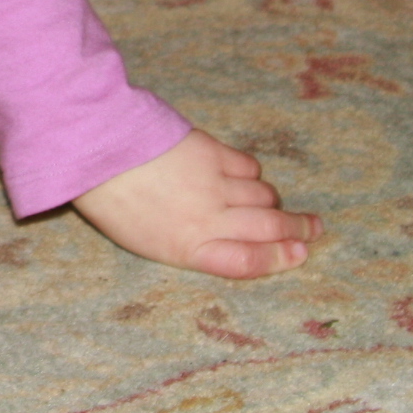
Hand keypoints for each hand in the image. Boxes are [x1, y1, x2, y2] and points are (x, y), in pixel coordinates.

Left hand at [72, 127, 320, 279]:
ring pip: (264, 197)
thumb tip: (228, 238)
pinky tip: (247, 178)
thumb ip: (190, 242)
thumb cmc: (113, 201)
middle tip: (315, 230)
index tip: (300, 254)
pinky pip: (249, 168)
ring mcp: (213, 184)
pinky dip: (253, 175)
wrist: (97, 150)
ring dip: (275, 202)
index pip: (248, 262)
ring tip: (277, 205)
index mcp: (187, 248)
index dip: (279, 260)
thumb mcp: (147, 240)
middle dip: (298, 231)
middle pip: (269, 228)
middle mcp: (207, 219)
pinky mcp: (213, 152)